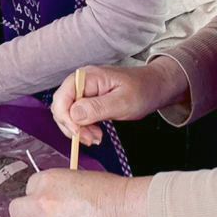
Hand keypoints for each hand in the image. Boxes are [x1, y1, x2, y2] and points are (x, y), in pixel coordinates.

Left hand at [9, 170, 151, 216]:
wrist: (123, 211)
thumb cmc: (110, 191)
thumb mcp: (78, 177)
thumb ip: (60, 187)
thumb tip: (57, 198)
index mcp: (46, 181)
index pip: (28, 188)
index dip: (37, 196)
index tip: (44, 202)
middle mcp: (41, 203)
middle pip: (16, 212)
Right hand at [50, 59, 188, 146]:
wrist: (155, 87)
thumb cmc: (143, 90)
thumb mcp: (123, 102)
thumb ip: (98, 107)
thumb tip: (74, 114)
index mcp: (87, 77)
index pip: (62, 98)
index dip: (66, 118)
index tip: (79, 134)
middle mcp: (80, 82)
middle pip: (61, 107)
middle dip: (72, 127)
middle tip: (91, 140)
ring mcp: (83, 91)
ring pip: (67, 114)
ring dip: (78, 130)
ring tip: (96, 139)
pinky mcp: (87, 100)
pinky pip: (76, 116)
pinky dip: (83, 128)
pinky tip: (95, 134)